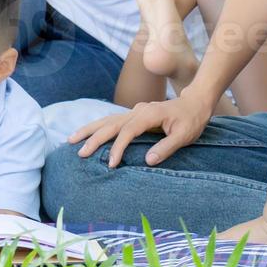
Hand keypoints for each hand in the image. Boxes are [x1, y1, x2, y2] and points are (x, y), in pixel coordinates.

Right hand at [68, 90, 212, 168]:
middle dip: (93, 137)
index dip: (117, 147)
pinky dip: (98, 127)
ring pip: (107, 119)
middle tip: (79, 152)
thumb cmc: (191, 120)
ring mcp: (135, 111)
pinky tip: (89, 134)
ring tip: (71, 139)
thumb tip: (148, 161)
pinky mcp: (134, 115)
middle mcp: (138, 110)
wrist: (195, 103)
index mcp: (148, 114)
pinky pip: (112, 121)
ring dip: (90, 129)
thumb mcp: (184, 135)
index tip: (111, 164)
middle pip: (110, 123)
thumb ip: (167, 147)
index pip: (127, 131)